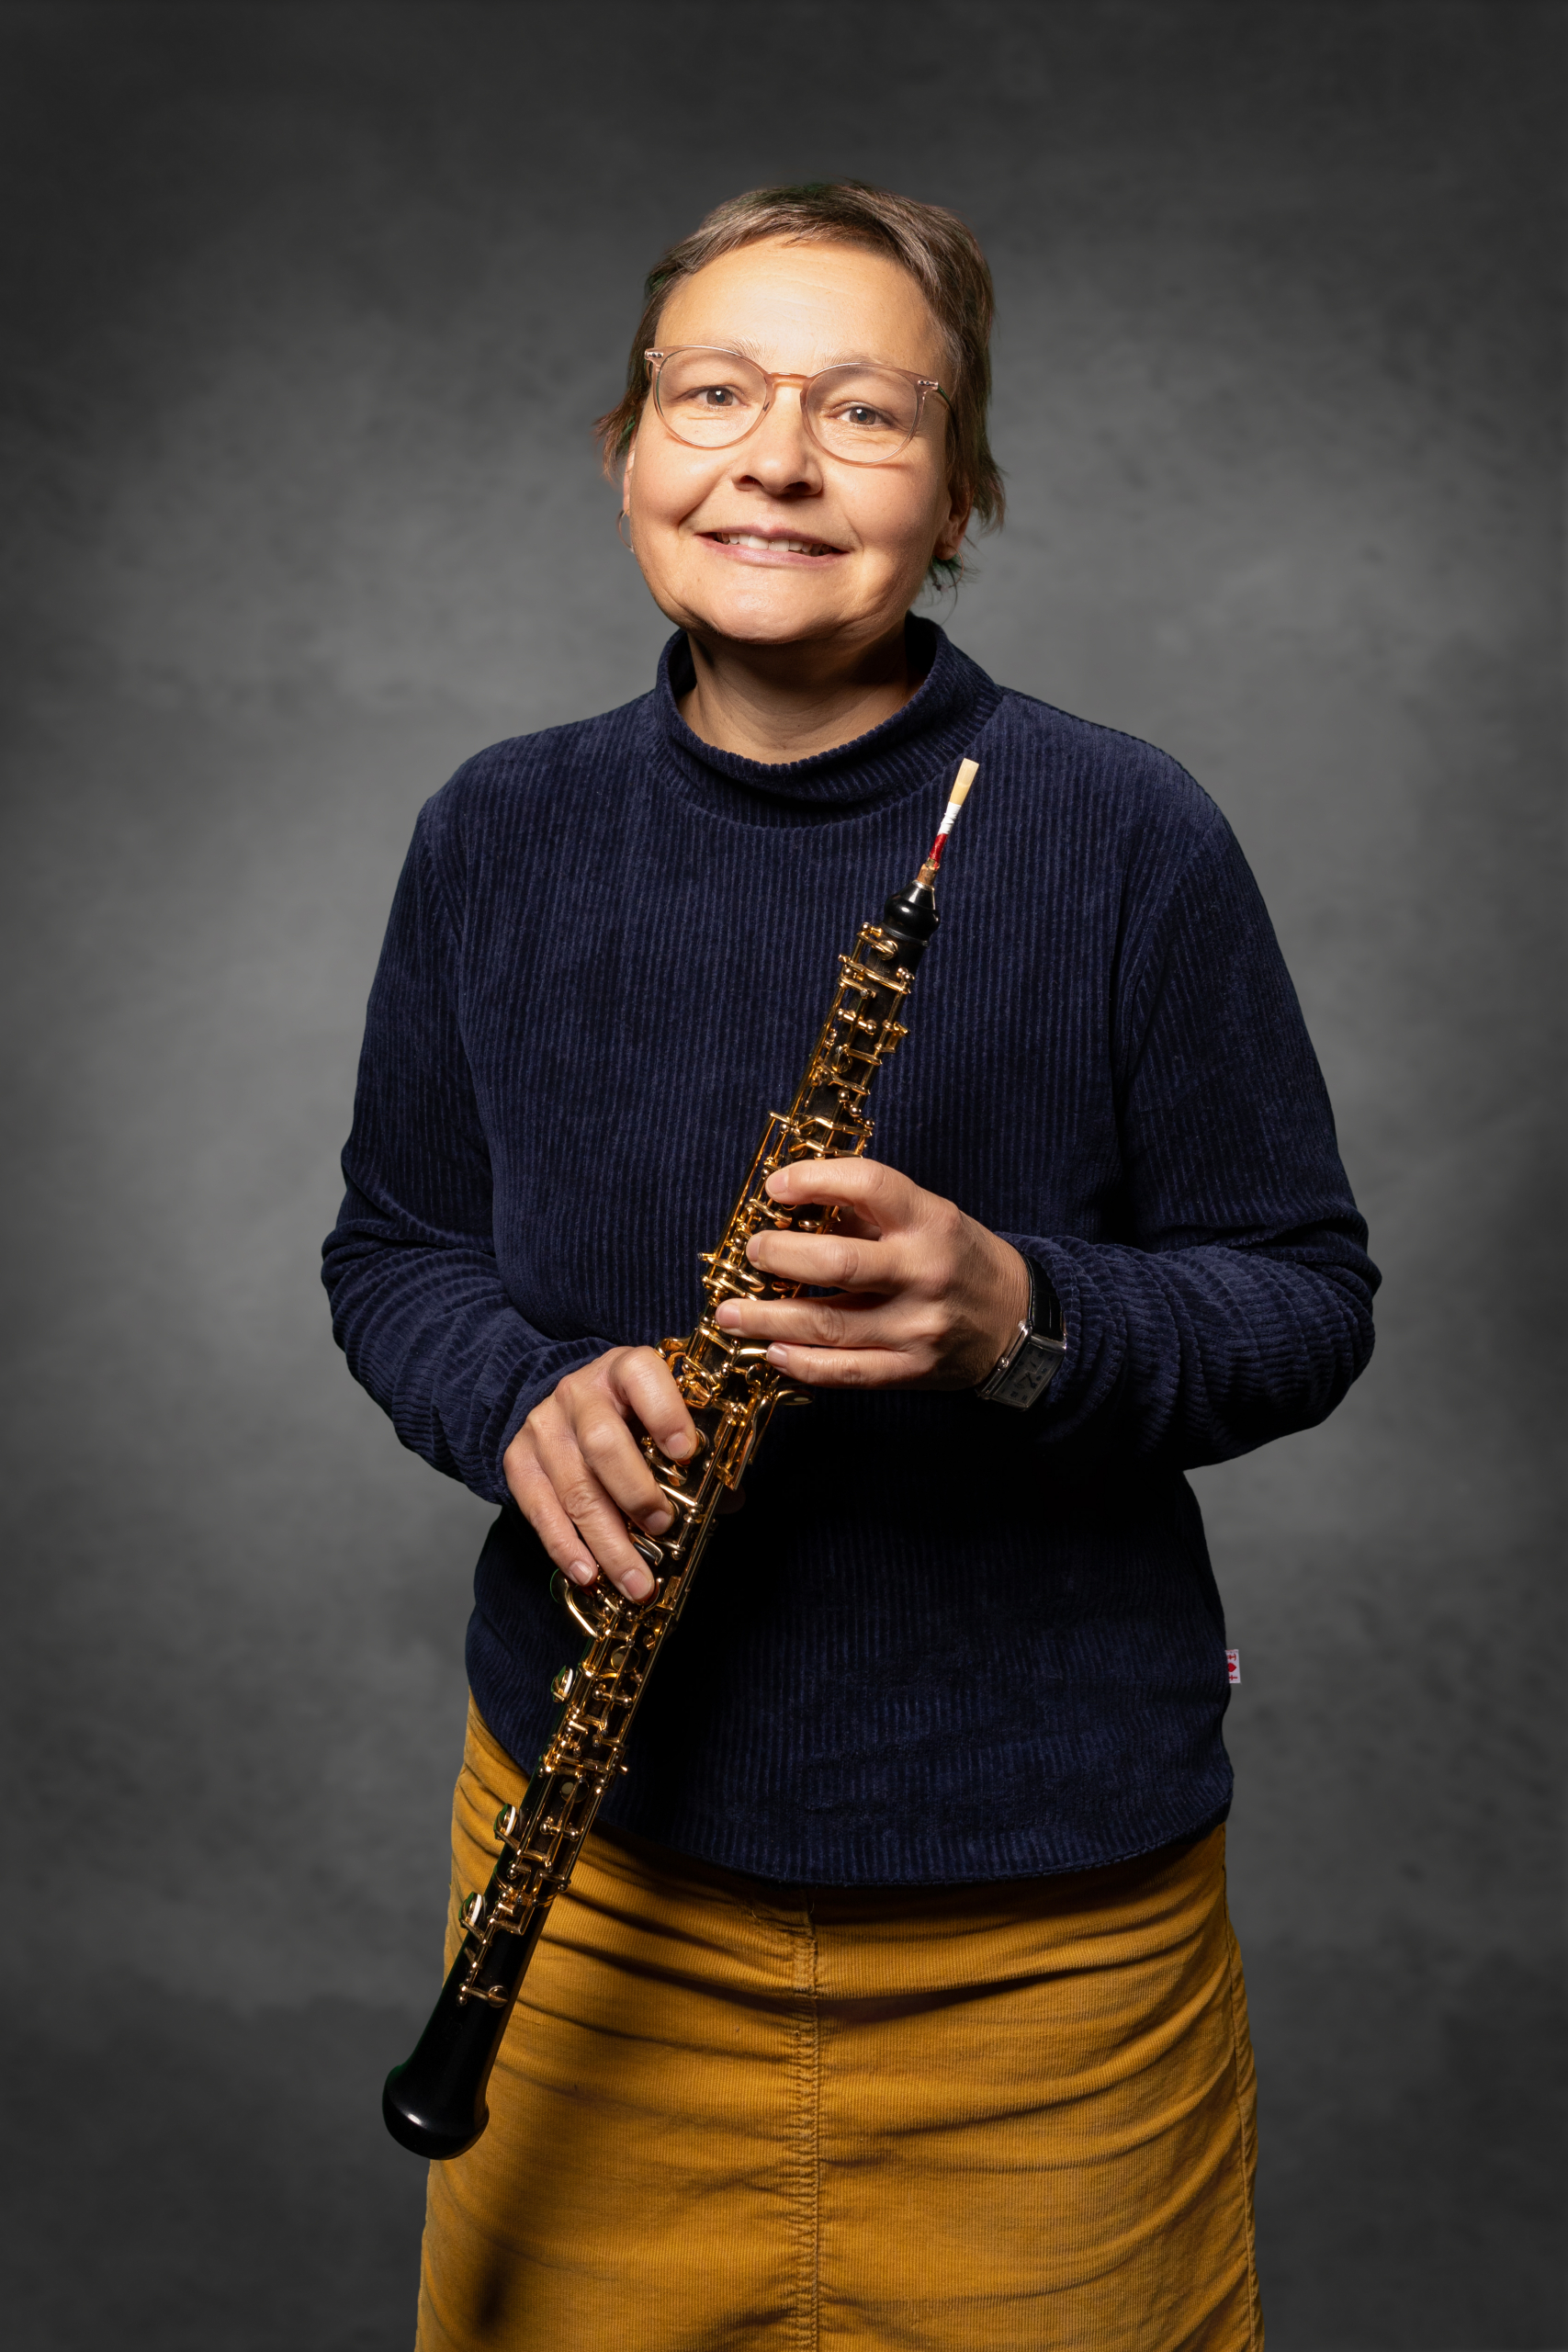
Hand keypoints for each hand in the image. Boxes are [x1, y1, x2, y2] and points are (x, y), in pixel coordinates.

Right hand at [503, 1347, 698, 1604]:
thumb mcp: (663, 1415)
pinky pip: (539, 1510)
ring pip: (575, 1489)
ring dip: (608, 1543)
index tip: (686, 1455)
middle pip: (602, 1443)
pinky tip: (589, 1574)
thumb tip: (727, 1500)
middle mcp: (578, 1392)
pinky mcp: (518, 1459)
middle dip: (636, 1493)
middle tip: (663, 1529)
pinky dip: (565, 1547)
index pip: (641, 1376)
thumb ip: (696, 1451)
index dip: (665, 1413)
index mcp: (624, 1370)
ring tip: (635, 1582)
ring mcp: (544, 1426)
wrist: (569, 1406)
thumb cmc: (632, 1416)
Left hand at [713, 1157, 1028, 1389]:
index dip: (813, 1180)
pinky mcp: (912, 1370)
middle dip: (779, 1257)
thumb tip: (791, 1204)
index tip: (775, 1188)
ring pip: (830, 1325)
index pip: (868, 1186)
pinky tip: (772, 1351)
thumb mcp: (929, 1216)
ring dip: (769, 1319)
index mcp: (931, 1221)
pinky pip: (846, 1372)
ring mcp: (919, 1326)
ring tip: (730, 1313)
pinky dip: (801, 1363)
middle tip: (751, 1252)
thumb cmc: (958, 1258)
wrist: (1018, 1320)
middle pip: (838, 1263)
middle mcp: (925, 1272)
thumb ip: (867, 1211)